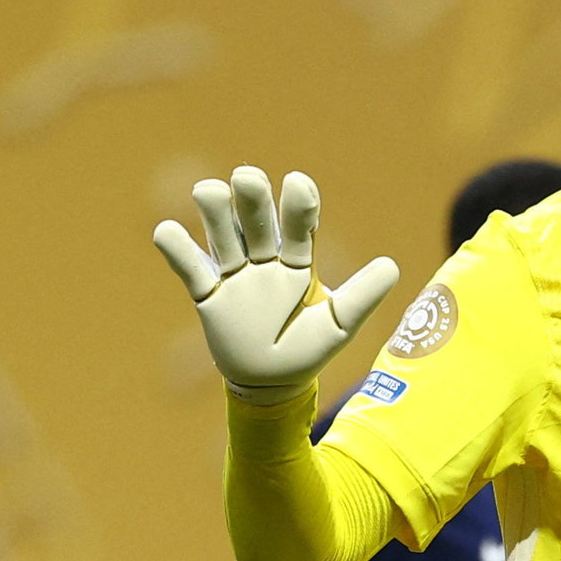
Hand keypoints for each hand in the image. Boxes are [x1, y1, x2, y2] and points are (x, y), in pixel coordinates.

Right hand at [153, 167, 399, 403]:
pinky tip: (167, 230)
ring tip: (209, 190)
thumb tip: (392, 266)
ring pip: (223, 236)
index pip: (299, 226)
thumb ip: (362, 297)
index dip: (298, 206)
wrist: (273, 382)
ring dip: (215, 214)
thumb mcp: (340, 325)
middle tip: (247, 178)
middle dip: (253, 201)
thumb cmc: (309, 348)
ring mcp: (235, 275)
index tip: (298, 183)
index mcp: (298, 260)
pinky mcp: (209, 295)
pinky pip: (191, 269)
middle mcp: (265, 260)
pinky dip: (177, 249)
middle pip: (256, 222)